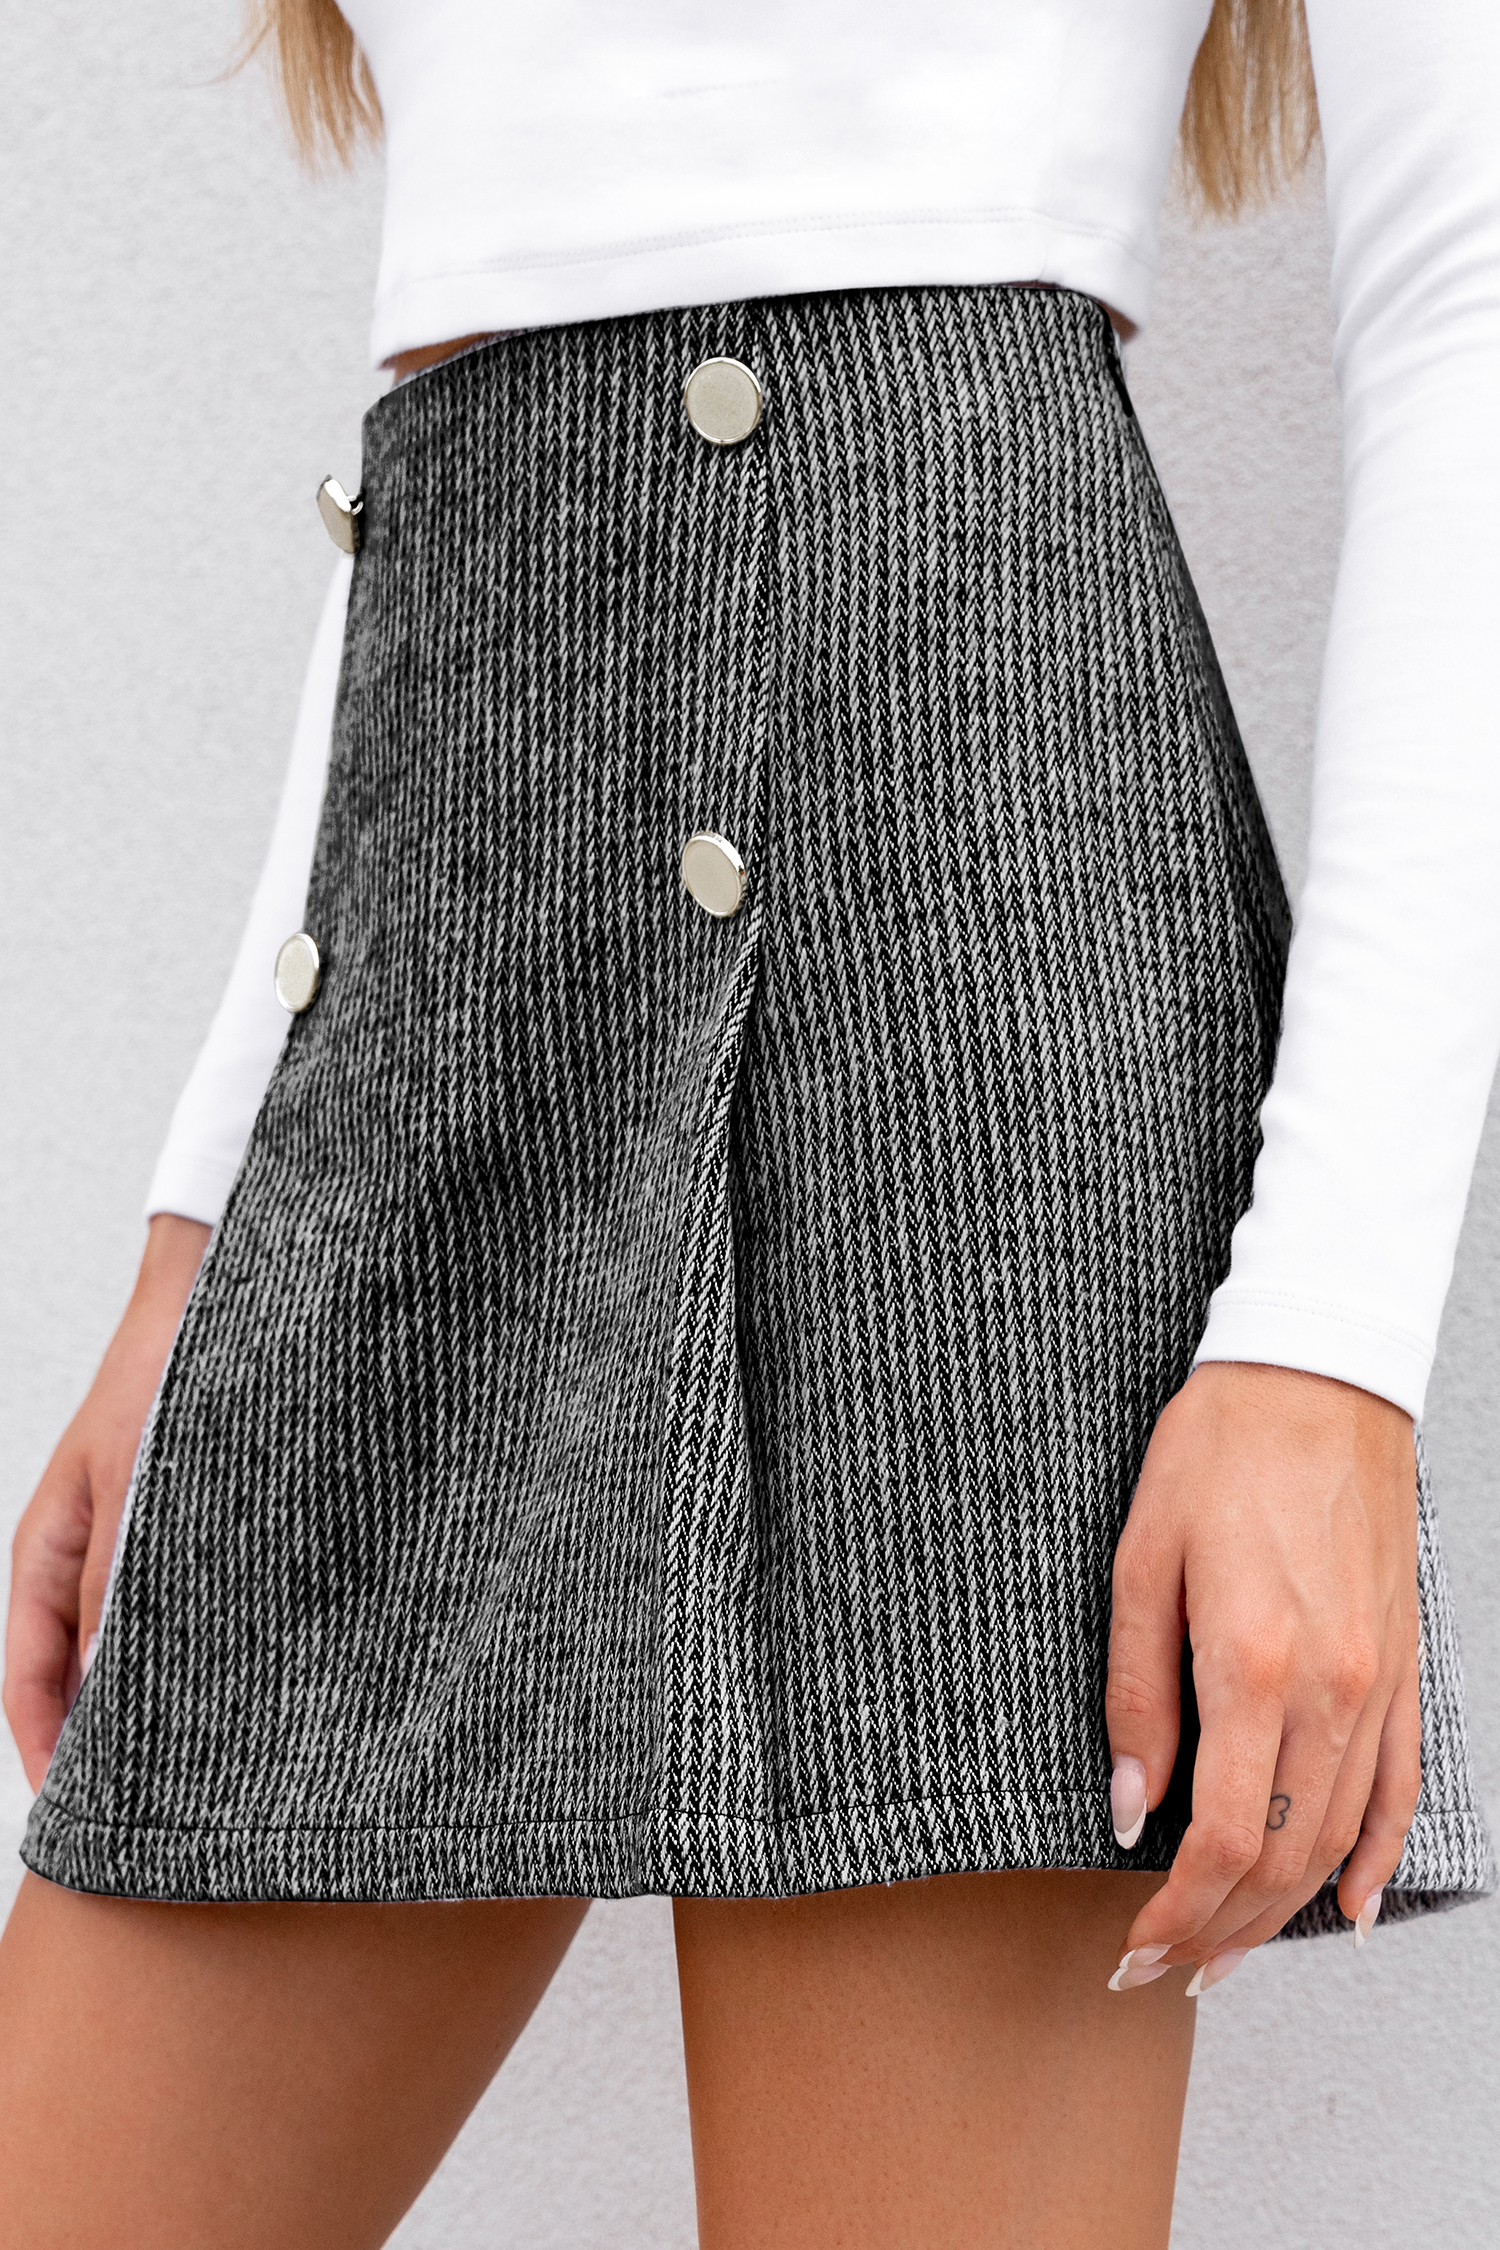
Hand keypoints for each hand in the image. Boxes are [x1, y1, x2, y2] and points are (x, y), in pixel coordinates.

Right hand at [4, 1213, 210, 1791]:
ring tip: (193, 1767)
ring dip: (152, 1700)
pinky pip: (179, 1607)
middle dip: (100, 1743)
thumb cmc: (165, 1376)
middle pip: (77, 1673)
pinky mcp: (187, 1534)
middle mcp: (88, 1557)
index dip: (45, 1746)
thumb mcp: (136, 1488)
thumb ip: (120, 1585)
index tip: (71, 1813)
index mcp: (49, 1550)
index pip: (30, 1674)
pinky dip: (192, 1650)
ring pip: (129, 1645)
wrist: (217, 1300)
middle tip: (140, 1815)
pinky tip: (233, 1681)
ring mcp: (134, 1546)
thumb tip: (106, 1686)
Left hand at [1105, 1362, 1420, 1987]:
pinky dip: (1372, 1857)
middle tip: (1164, 1969)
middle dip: (1221, 1932)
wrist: (1316, 1380)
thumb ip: (1136, 1692)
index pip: (1224, 1838)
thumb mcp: (1140, 1560)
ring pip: (1339, 1838)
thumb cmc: (1216, 1453)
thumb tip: (1129, 1805)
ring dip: (1283, 1912)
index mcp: (1253, 1664)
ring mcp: (1377, 1682)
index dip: (1176, 1912)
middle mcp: (1330, 1689)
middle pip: (1285, 1859)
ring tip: (1228, 1952)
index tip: (1134, 1944)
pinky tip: (1342, 1905)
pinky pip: (1397, 1787)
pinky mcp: (1401, 1664)